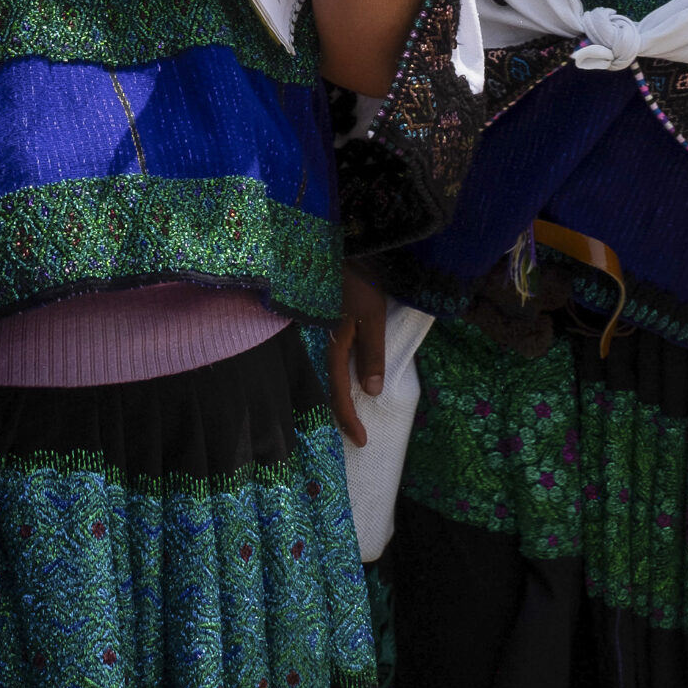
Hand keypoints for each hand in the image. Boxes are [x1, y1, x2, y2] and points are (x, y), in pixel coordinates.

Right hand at [328, 266, 390, 448]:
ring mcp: (315, 334)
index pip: (339, 392)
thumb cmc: (354, 279)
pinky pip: (324, 357)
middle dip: (340, 412)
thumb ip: (371, 352)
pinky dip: (333, 374)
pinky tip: (341, 376)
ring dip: (337, 395)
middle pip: (326, 387)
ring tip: (349, 412)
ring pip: (323, 373)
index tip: (362, 441)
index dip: (349, 418)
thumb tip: (371, 391)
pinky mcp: (317, 323)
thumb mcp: (370, 315)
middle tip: (355, 434)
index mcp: (332, 346)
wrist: (332, 245)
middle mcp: (318, 344)